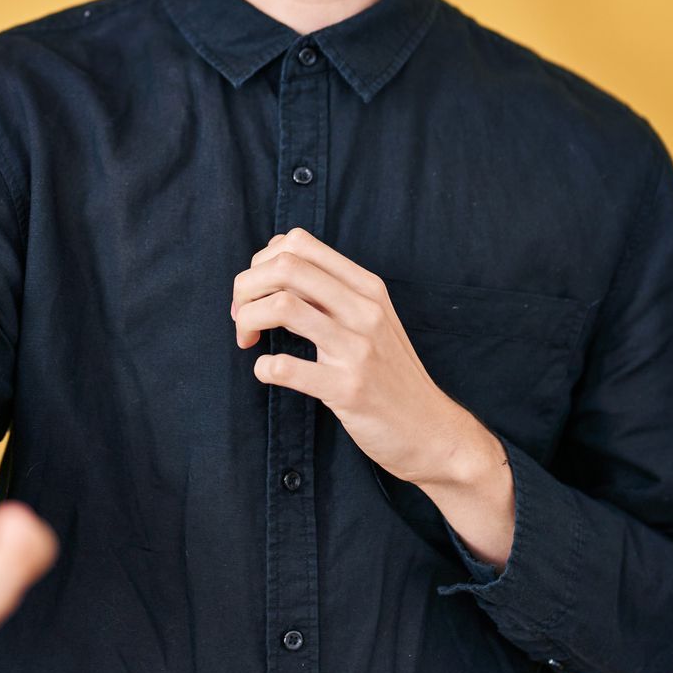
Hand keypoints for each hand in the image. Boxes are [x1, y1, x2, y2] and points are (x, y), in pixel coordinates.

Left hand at [231, 228, 483, 487]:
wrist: (432, 430)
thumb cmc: (391, 374)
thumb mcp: (372, 320)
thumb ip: (332, 293)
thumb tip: (275, 268)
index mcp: (367, 287)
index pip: (299, 242)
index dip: (262, 262)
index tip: (256, 292)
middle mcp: (364, 310)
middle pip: (286, 266)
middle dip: (246, 287)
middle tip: (240, 316)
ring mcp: (359, 349)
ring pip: (282, 306)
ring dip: (248, 320)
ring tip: (246, 340)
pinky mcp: (349, 389)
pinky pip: (288, 367)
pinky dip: (264, 367)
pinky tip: (266, 372)